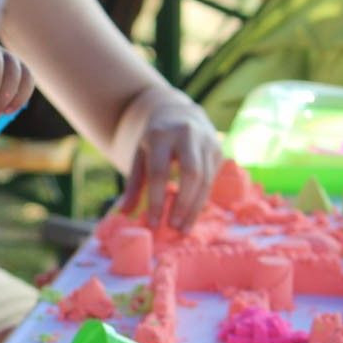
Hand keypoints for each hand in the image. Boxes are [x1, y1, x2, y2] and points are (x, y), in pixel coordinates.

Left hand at [121, 99, 221, 231]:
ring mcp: (207, 140)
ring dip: (195, 207)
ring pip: (205, 178)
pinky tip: (192, 216)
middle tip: (173, 228)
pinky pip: (212, 178)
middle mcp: (187, 134)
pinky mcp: (218, 149)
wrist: (177, 113)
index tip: (153, 222)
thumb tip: (124, 213)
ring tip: (183, 229)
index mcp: (160, 135)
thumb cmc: (154, 141)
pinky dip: (202, 199)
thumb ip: (133, 184)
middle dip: (183, 204)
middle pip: (190, 174)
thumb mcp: (138, 156)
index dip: (156, 199)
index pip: (159, 172)